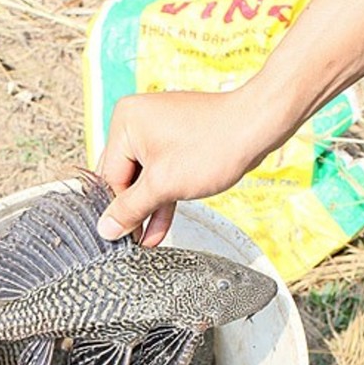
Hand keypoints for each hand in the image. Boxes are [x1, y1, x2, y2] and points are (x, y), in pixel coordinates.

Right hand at [97, 89, 282, 245]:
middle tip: (129, 241)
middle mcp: (138, 123)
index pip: (109, 177)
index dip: (116, 209)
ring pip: (144, 180)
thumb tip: (106, 228)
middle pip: (123, 177)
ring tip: (145, 241)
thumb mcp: (163, 185)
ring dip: (147, 209)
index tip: (118, 236)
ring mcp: (158, 132)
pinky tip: (158, 227)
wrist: (257, 127)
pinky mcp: (177, 142)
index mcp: (126, 124)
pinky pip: (162, 174)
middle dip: (132, 210)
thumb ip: (131, 209)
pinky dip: (162, 197)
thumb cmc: (213, 145)